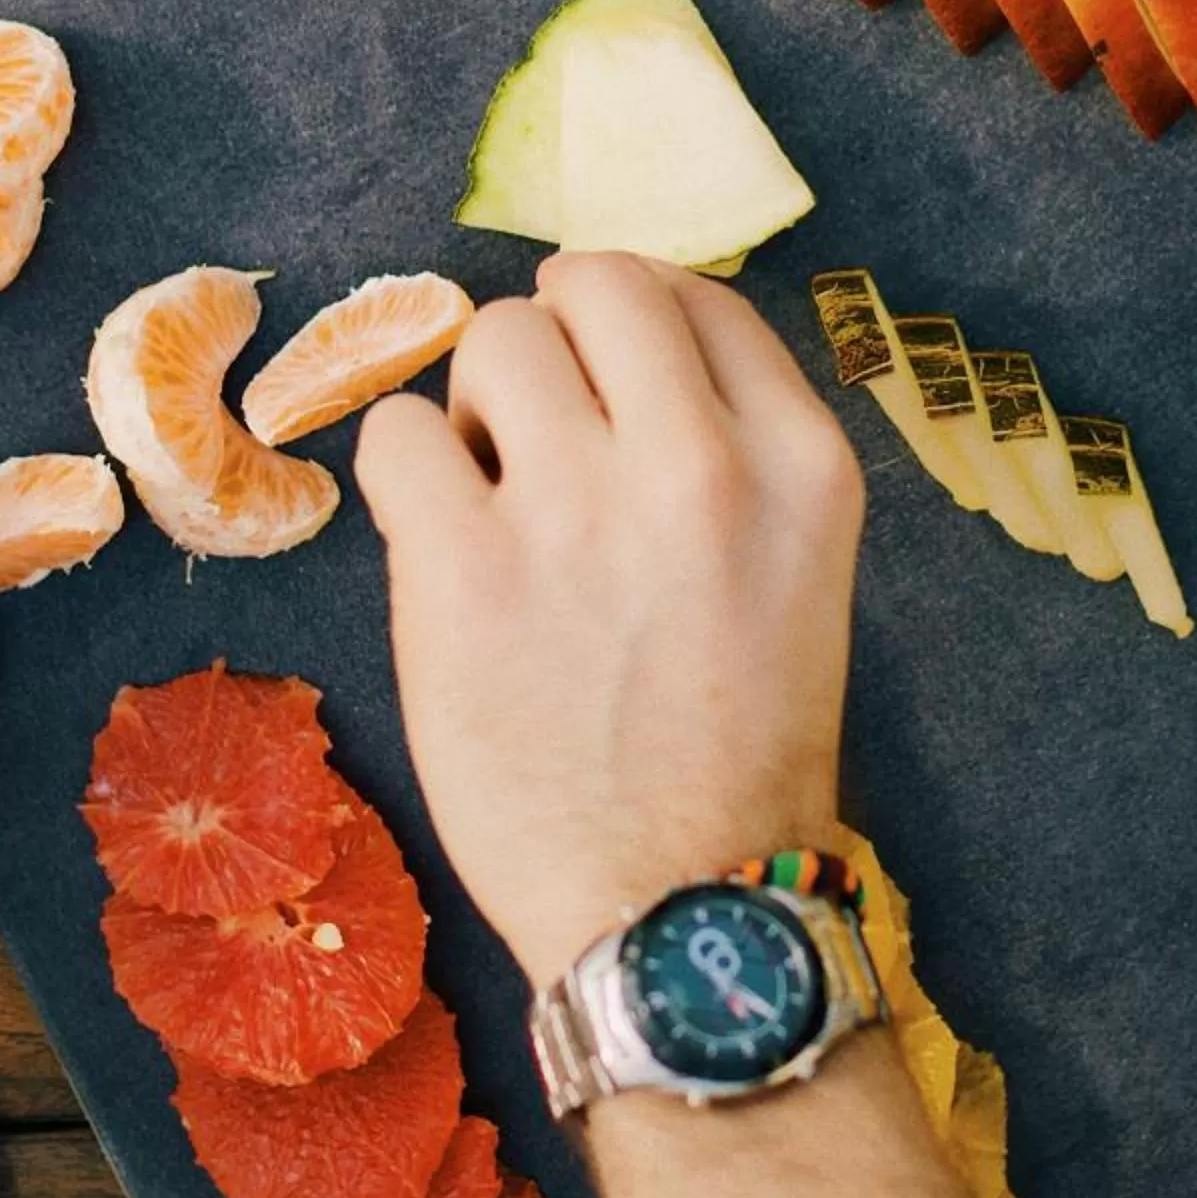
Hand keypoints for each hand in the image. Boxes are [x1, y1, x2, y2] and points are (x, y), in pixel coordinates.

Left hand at [356, 254, 863, 986]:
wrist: (677, 914)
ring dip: (478, 409)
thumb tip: (608, 349)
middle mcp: (699, 463)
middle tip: (536, 424)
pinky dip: (406, 475)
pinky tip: (439, 545)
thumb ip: (726, 449)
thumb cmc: (734, 749)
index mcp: (801, 463)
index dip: (629, 323)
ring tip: (495, 503)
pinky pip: (395, 434)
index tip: (602, 375)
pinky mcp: (462, 568)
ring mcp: (577, 510)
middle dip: (552, 338)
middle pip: (593, 283)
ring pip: (490, 341)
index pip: (696, 294)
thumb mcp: (792, 570)